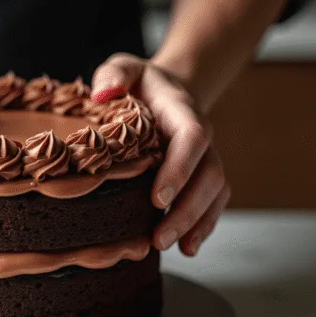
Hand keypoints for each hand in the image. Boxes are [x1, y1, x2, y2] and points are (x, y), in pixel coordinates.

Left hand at [92, 53, 230, 256]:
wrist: (165, 89)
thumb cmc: (140, 83)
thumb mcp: (124, 68)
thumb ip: (113, 75)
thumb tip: (101, 94)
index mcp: (182, 111)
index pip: (192, 138)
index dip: (179, 168)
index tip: (157, 197)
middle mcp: (201, 137)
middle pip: (209, 174)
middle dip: (186, 209)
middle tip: (159, 237)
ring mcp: (205, 159)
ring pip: (214, 193)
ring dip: (195, 223)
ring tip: (170, 247)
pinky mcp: (201, 177)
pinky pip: (212, 202)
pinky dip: (202, 226)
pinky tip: (187, 248)